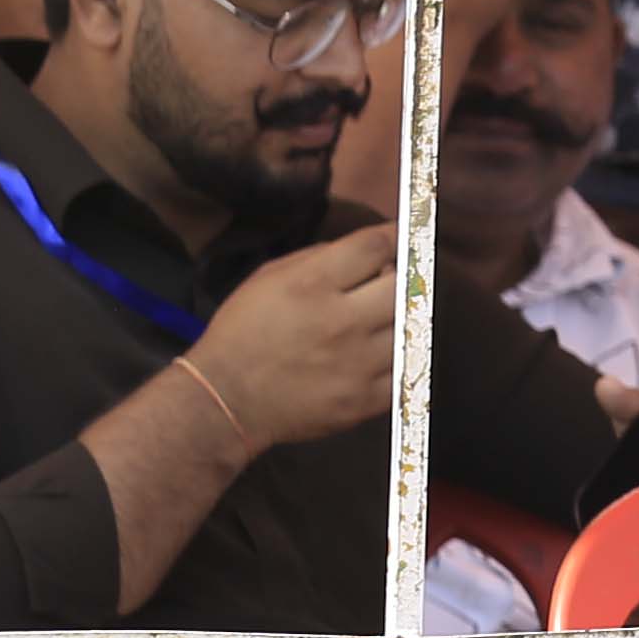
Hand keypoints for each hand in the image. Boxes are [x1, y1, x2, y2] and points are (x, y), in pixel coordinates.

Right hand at [183, 232, 404, 452]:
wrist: (227, 398)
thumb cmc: (243, 333)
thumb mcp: (268, 278)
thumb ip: (318, 258)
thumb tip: (367, 252)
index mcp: (312, 285)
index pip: (375, 247)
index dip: (395, 237)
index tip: (403, 238)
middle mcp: (341, 321)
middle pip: (404, 287)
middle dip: (402, 279)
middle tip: (392, 284)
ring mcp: (358, 363)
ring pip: (411, 330)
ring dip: (404, 321)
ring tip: (383, 322)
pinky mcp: (365, 400)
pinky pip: (407, 372)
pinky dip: (402, 360)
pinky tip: (383, 356)